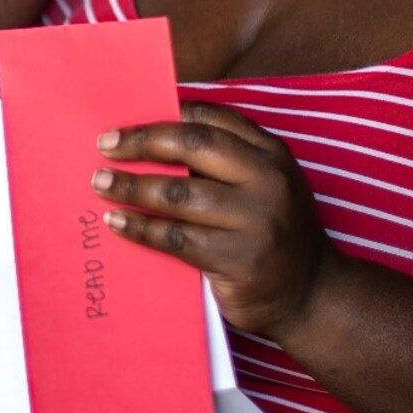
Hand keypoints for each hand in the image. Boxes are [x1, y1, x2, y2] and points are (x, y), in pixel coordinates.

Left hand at [89, 103, 333, 338]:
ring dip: (130, 186)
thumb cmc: (274, 234)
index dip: (165, 116)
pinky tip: (115, 222)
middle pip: (192, 144)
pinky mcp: (238, 259)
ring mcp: (255, 220)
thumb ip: (224, 162)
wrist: (312, 295)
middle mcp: (268, 180)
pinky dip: (140, 228)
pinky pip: (175, 237)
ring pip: (178, 193)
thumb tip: (152, 138)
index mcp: (272, 153)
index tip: (127, 120)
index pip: (212, 118)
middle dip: (141, 141)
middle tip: (104, 144)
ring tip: (100, 183)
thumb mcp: (265, 186)